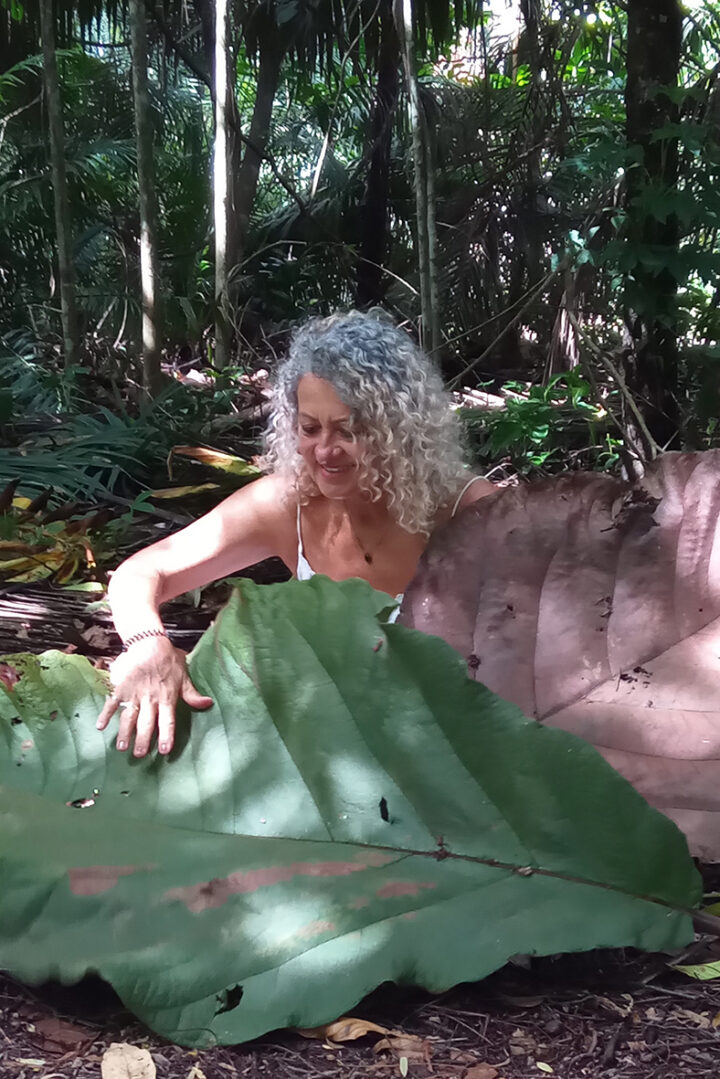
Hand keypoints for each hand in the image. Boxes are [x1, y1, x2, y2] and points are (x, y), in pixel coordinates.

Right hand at [96, 636, 212, 756]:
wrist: (149, 642)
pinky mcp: (121, 687)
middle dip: (143, 740)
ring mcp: (134, 694)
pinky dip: (105, 714)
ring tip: (122, 747)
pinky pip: (112, 703)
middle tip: (139, 755)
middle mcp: (150, 699)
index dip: (166, 736)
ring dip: (125, 732)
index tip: (164, 750)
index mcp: (166, 698)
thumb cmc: (169, 659)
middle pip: (146, 723)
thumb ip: (192, 694)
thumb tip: (208, 704)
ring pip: (129, 717)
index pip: (167, 721)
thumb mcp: (184, 676)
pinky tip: (100, 726)